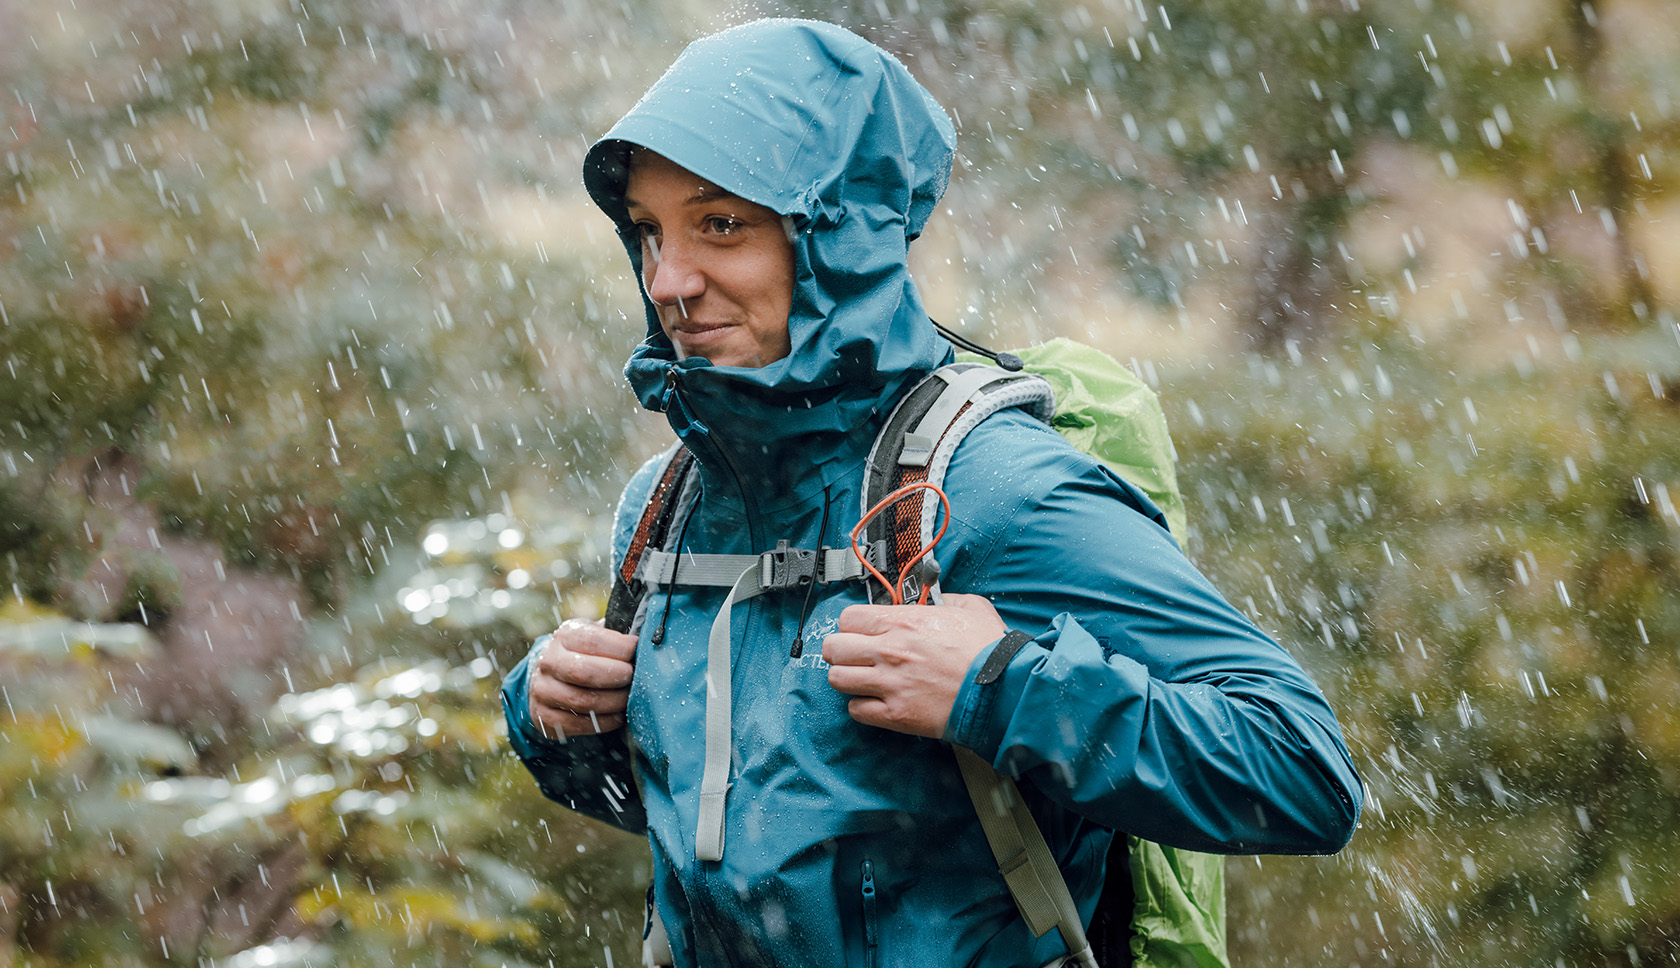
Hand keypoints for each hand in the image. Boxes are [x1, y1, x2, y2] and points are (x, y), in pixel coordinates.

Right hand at [527, 618, 636, 738]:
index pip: (592, 641)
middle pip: (583, 672)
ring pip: (582, 701)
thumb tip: (649, 638)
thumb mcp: (598, 635)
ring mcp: (542, 690)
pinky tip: (618, 716)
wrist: (552, 676)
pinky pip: (577, 724)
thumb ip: (618, 636)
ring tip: (629, 699)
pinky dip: (603, 722)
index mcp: (565, 635)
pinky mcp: (544, 716)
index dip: (620, 648)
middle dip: (616, 677)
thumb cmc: (587, 653)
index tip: (637, 651)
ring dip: (613, 702)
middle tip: (633, 678)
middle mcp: (547, 661)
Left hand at [821, 593, 1007, 737]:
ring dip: (847, 678)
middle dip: (841, 650)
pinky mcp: (896, 714)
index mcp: (903, 622)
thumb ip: (946, 598)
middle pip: (834, 648)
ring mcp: (890, 684)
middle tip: (855, 655)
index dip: (853, 624)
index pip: (848, 618)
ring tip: (863, 679)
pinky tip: (877, 701)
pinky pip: (856, 710)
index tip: (862, 631)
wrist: (1003, 690)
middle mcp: (889, 651)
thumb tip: (938, 597)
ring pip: (837, 679)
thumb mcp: (971, 607)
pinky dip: (862, 706)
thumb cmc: (989, 651)